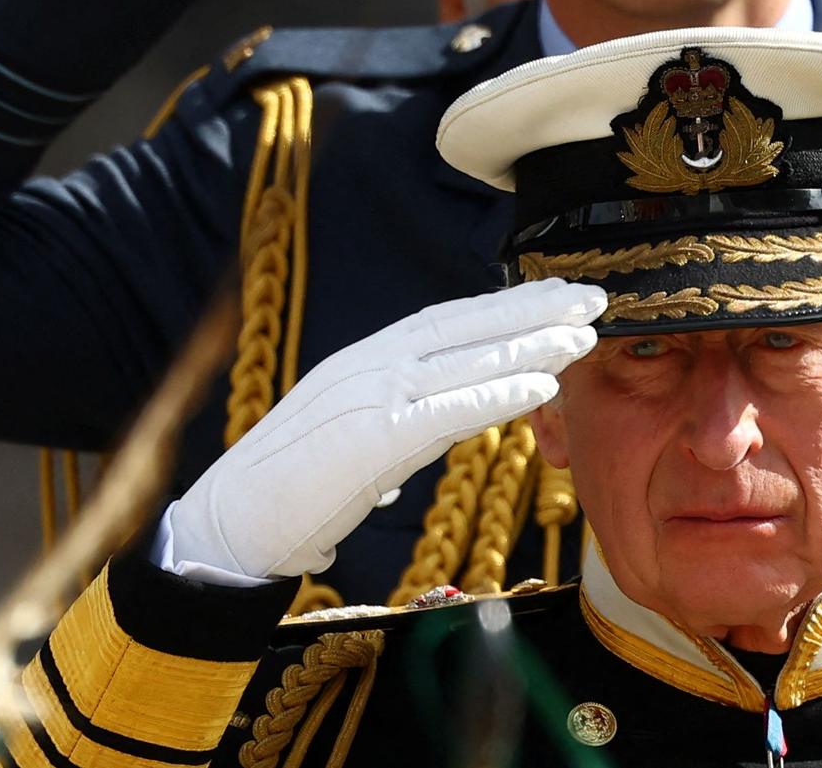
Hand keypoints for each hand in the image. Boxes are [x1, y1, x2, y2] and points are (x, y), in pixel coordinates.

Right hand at [166, 280, 602, 579]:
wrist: (227, 527)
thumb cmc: (287, 493)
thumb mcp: (350, 446)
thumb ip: (390, 430)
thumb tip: (416, 439)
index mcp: (366, 361)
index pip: (448, 321)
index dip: (506, 306)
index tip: (557, 295)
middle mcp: (370, 365)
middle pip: (466, 325)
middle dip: (533, 309)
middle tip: (594, 295)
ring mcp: (369, 396)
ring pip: (465, 359)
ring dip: (532, 345)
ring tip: (584, 337)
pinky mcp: (369, 438)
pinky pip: (446, 411)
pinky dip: (497, 393)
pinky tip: (541, 386)